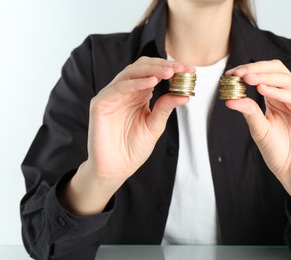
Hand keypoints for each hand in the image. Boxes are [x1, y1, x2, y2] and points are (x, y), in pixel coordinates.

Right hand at [60, 57, 193, 214]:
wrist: (116, 168)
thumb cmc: (133, 148)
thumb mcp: (155, 126)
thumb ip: (165, 108)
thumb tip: (184, 95)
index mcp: (138, 94)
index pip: (154, 73)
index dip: (171, 69)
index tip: (190, 70)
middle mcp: (125, 91)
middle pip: (142, 67)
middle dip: (163, 65)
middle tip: (180, 68)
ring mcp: (112, 96)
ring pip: (131, 73)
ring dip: (152, 70)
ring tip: (170, 72)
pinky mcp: (101, 103)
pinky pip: (119, 87)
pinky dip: (136, 83)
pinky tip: (152, 82)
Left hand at [225, 60, 290, 219]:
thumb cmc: (278, 152)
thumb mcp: (259, 129)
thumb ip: (249, 112)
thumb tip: (230, 100)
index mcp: (280, 98)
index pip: (268, 74)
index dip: (250, 70)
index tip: (230, 73)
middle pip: (279, 71)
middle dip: (257, 69)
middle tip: (238, 73)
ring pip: (288, 81)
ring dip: (266, 77)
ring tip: (247, 78)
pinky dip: (280, 93)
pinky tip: (263, 90)